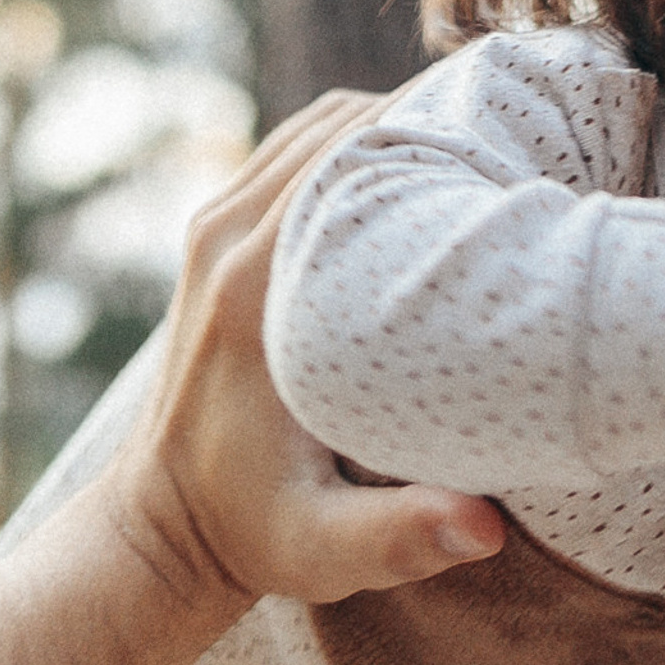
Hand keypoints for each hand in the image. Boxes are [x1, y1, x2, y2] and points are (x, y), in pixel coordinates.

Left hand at [108, 94, 507, 627]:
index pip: (344, 163)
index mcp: (253, 292)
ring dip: (382, 119)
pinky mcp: (210, 232)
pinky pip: (286, 150)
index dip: (422, 133)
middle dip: (416, 114)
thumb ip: (399, 539)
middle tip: (503, 127)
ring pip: (309, 127)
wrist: (161, 530)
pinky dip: (345, 138)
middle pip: (332, 129)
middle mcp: (223, 239)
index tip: (501, 136)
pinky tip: (404, 163)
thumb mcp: (323, 550)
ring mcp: (210, 228)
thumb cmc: (252, 537)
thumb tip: (486, 529)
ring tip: (465, 136)